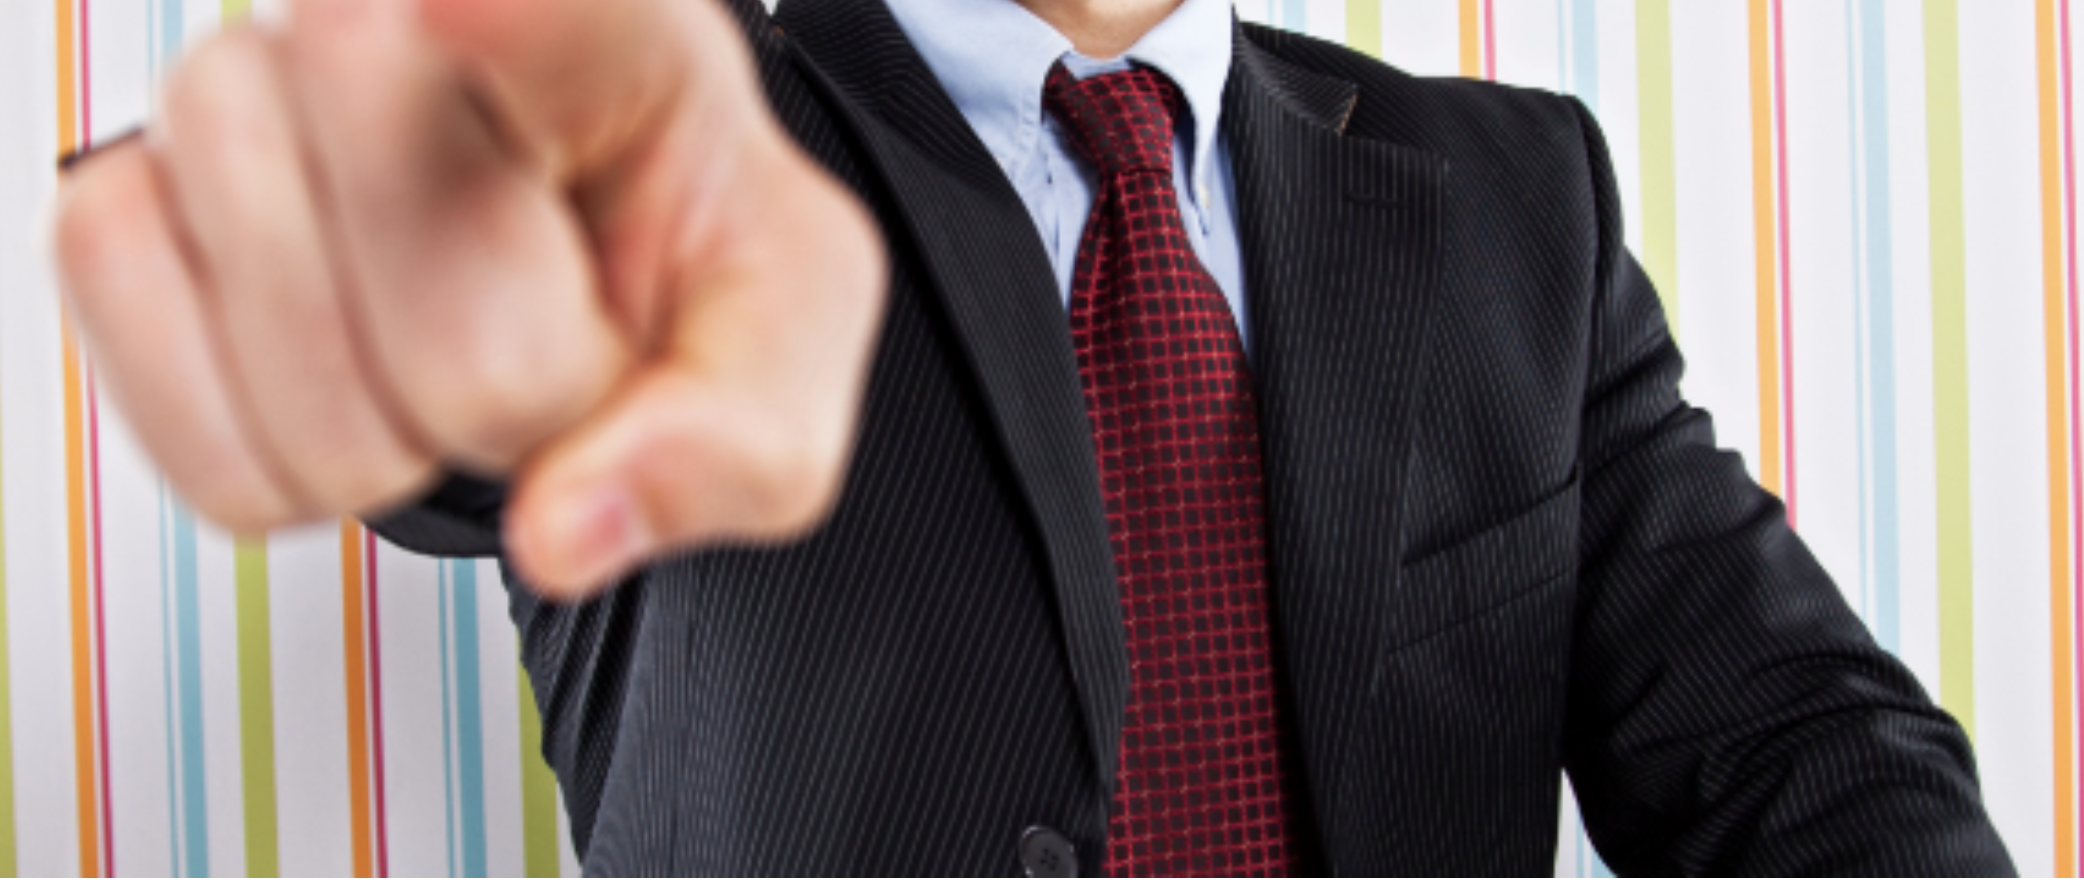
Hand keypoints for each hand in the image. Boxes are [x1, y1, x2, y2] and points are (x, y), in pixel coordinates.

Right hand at [50, 0, 886, 597]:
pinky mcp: (125, 198)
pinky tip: (347, 401)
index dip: (508, 16)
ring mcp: (241, 95)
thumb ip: (726, 449)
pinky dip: (255, 453)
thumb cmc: (682, 283)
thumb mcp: (776, 365)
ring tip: (449, 379)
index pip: (548, 8)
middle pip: (407, 207)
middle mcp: (397, 22)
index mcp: (610, 37)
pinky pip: (145, 361)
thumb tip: (568, 528)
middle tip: (551, 371)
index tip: (464, 2)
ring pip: (269, 303)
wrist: (583, 294)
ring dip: (377, 430)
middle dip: (496, 377)